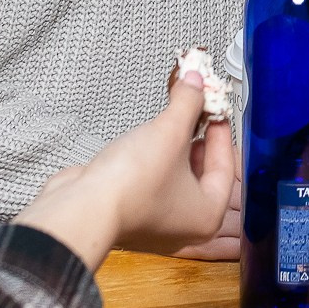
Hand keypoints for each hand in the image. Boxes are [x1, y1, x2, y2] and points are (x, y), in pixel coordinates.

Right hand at [15, 73, 235, 269]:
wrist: (81, 208)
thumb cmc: (132, 183)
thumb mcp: (170, 131)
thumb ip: (187, 103)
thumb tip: (195, 81)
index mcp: (207, 215)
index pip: (226, 167)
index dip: (221, 132)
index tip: (215, 110)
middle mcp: (184, 226)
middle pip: (202, 172)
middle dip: (197, 137)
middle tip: (195, 110)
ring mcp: (155, 223)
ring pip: (174, 177)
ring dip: (173, 146)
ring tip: (170, 120)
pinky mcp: (130, 214)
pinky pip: (150, 182)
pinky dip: (151, 160)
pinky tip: (146, 140)